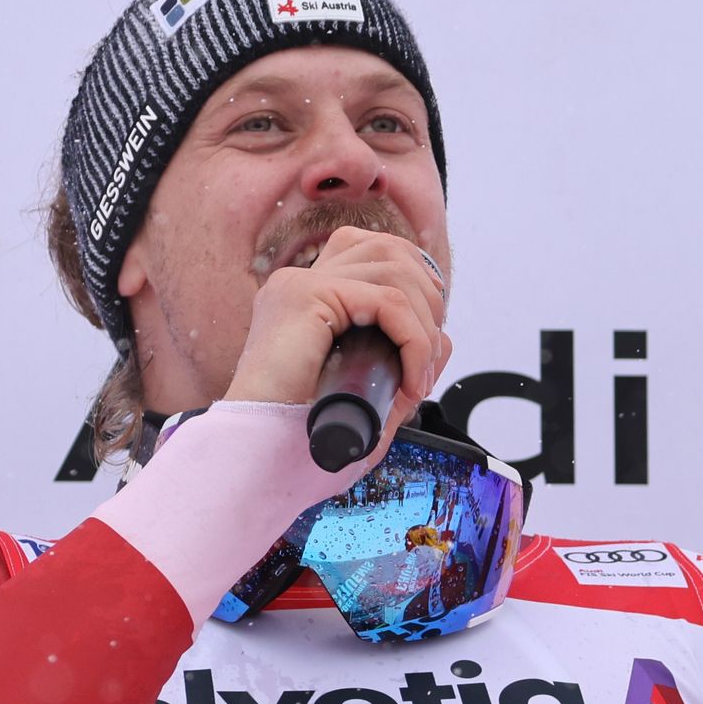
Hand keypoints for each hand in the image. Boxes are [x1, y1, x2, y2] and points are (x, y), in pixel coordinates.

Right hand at [218, 223, 448, 440]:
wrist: (258, 453)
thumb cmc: (301, 435)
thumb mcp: (364, 394)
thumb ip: (402, 363)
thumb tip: (444, 340)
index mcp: (308, 295)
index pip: (375, 252)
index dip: (417, 286)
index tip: (426, 344)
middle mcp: (301, 279)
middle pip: (390, 250)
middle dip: (429, 302)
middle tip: (428, 362)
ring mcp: (301, 283)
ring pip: (396, 272)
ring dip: (425, 326)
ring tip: (420, 375)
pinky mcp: (307, 296)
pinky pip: (389, 302)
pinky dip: (414, 340)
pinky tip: (410, 380)